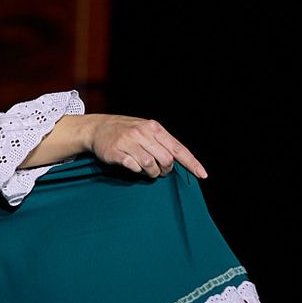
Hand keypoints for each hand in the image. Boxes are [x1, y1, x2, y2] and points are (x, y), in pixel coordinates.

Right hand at [87, 115, 206, 179]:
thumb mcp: (146, 130)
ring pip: (150, 165)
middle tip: (160, 171)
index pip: (178, 148)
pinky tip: (132, 165)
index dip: (191, 163)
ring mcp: (129, 142)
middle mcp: (142, 133)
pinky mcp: (116, 152)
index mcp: (154, 128)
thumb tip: (178, 161)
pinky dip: (136, 170)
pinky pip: (133, 167)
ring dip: (151, 173)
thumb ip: (161, 143)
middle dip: (166, 170)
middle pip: (166, 159)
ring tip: (147, 171)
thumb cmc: (127, 131)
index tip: (202, 175)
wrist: (98, 128)